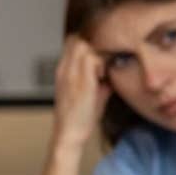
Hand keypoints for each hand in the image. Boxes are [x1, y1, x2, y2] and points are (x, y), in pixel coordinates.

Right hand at [51, 35, 111, 150]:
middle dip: (94, 46)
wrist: (69, 134)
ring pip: (84, 46)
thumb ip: (100, 83)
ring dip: (98, 55)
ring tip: (103, 73)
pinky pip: (91, 59)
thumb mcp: (91, 96)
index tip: (102, 56)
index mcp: (64, 71)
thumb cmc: (80, 117)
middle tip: (105, 62)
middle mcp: (64, 69)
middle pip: (77, 40)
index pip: (72, 43)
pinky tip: (104, 78)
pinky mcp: (79, 81)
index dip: (88, 44)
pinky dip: (101, 64)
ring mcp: (70, 74)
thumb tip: (111, 77)